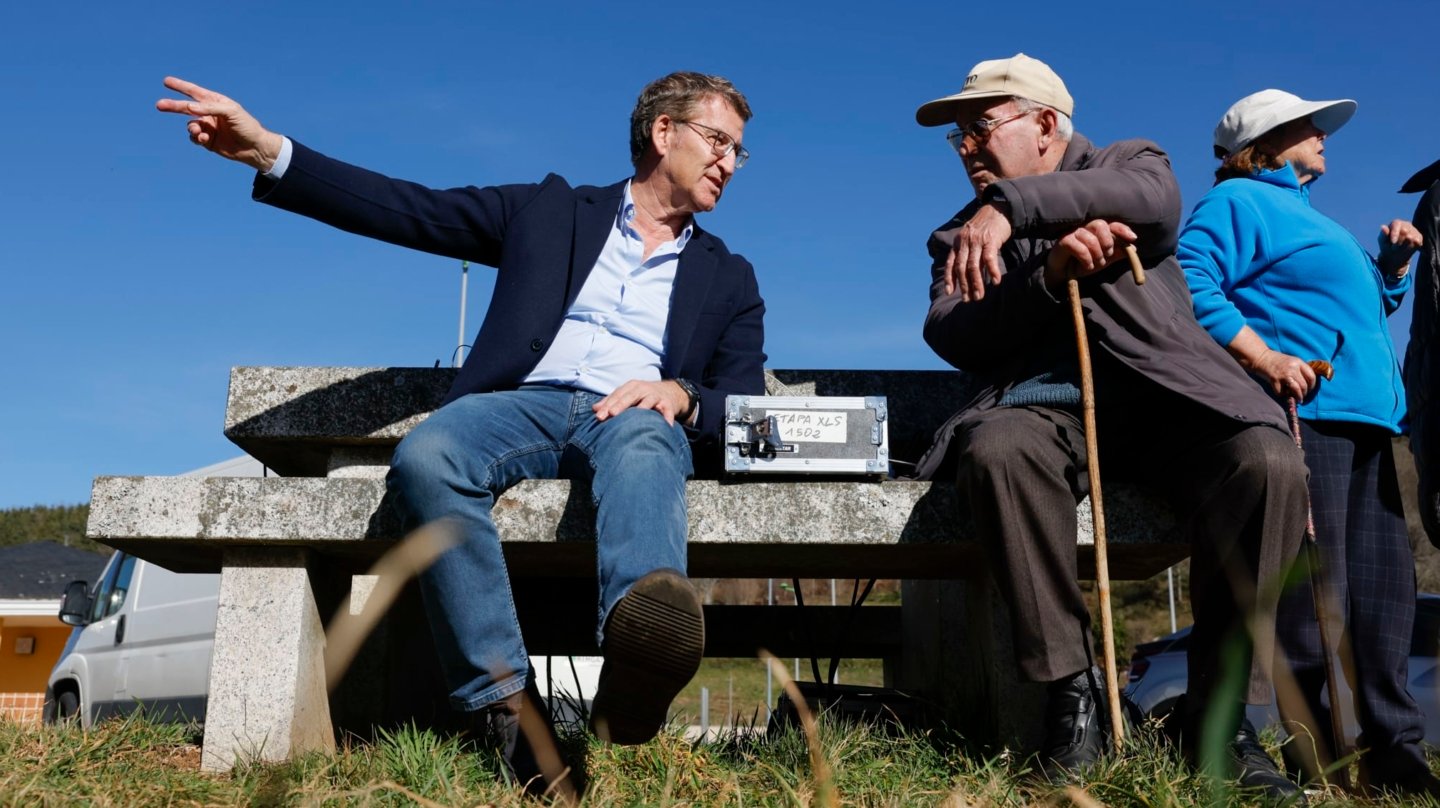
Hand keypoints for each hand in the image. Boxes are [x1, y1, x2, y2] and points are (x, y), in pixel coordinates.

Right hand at [156, 77, 283, 171]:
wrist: (255, 148)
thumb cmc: (246, 126)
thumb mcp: (231, 112)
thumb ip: (210, 108)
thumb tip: (189, 108)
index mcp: (215, 102)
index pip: (194, 92)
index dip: (180, 86)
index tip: (166, 81)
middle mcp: (209, 113)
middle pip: (185, 108)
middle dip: (172, 106)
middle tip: (159, 105)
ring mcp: (208, 127)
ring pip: (190, 125)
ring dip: (192, 128)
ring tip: (200, 132)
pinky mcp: (208, 141)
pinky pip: (195, 138)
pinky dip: (197, 138)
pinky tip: (205, 139)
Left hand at [592, 379, 691, 424]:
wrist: (669, 392)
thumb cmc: (643, 395)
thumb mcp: (627, 395)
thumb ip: (611, 401)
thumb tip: (594, 409)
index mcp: (631, 387)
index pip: (617, 395)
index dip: (607, 405)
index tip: (598, 416)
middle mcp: (643, 389)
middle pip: (630, 396)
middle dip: (620, 405)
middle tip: (612, 414)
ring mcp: (656, 396)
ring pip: (649, 400)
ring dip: (643, 408)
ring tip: (638, 416)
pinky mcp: (668, 404)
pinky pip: (667, 411)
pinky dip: (667, 417)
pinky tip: (665, 426)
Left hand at [944, 202, 1011, 301]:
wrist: (998, 209)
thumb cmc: (985, 227)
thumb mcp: (970, 237)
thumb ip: (966, 251)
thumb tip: (966, 272)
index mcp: (958, 243)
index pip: (951, 263)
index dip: (950, 278)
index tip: (949, 292)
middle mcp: (965, 242)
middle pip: (962, 268)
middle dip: (964, 286)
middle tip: (968, 300)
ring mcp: (977, 241)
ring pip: (974, 266)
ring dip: (976, 283)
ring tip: (979, 296)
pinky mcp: (991, 240)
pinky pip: (990, 258)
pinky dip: (992, 271)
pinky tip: (995, 282)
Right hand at [1044, 220, 1137, 290]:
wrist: (1063, 273)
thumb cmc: (1083, 262)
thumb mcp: (1104, 260)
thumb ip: (1117, 254)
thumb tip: (1134, 248)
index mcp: (1097, 230)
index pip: (1112, 224)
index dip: (1123, 230)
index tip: (1132, 238)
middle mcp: (1085, 228)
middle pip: (1100, 225)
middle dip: (1107, 242)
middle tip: (1107, 254)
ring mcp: (1074, 232)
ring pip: (1090, 238)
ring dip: (1097, 255)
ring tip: (1096, 264)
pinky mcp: (1064, 240)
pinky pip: (1079, 247)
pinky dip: (1086, 259)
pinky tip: (1087, 266)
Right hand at [1250, 348, 1317, 400]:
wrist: (1262, 357)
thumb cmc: (1278, 360)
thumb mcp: (1292, 361)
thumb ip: (1300, 369)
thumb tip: (1308, 383)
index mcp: (1298, 362)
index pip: (1311, 376)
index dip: (1312, 385)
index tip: (1309, 389)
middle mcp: (1292, 368)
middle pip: (1304, 385)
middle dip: (1304, 393)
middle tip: (1302, 396)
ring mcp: (1283, 374)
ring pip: (1296, 389)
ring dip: (1298, 397)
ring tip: (1298, 400)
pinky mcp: (1274, 380)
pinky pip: (1282, 392)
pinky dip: (1283, 394)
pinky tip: (1283, 393)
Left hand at [1378, 219, 1422, 275]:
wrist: (1394, 254)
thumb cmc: (1386, 245)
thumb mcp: (1383, 241)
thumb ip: (1383, 234)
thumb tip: (1383, 227)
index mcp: (1396, 223)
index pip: (1396, 224)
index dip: (1395, 233)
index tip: (1392, 242)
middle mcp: (1407, 224)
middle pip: (1405, 231)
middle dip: (1398, 242)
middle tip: (1394, 248)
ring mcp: (1414, 230)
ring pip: (1411, 238)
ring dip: (1404, 246)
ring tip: (1399, 249)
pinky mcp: (1419, 238)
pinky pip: (1417, 243)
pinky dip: (1411, 248)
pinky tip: (1406, 249)